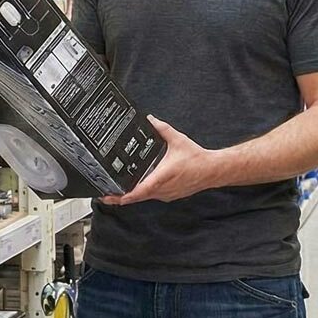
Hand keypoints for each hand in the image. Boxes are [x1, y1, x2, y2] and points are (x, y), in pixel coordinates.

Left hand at [102, 116, 219, 205]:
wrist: (212, 170)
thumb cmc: (197, 158)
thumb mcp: (177, 139)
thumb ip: (162, 128)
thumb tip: (150, 119)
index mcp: (163, 176)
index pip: (140, 190)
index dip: (125, 195)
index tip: (113, 197)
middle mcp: (163, 189)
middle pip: (138, 197)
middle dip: (120, 197)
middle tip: (106, 196)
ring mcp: (166, 194)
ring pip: (145, 197)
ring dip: (132, 195)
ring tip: (116, 192)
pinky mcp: (169, 195)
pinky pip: (152, 196)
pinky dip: (143, 193)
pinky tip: (137, 187)